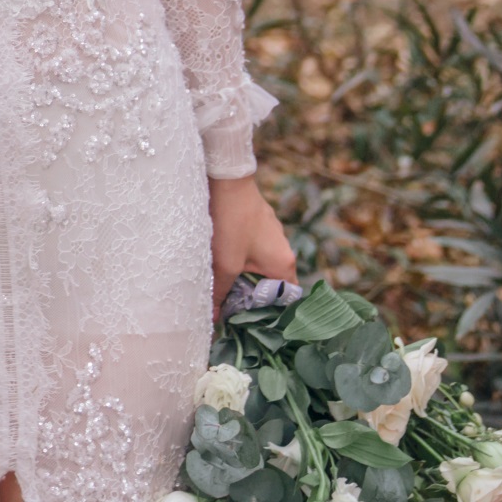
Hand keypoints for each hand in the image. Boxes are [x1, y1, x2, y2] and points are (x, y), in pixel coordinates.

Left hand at [209, 173, 295, 317]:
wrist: (226, 181)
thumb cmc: (230, 224)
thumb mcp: (223, 264)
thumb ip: (220, 293)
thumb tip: (214, 320)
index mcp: (284, 264)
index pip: (288, 299)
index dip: (271, 312)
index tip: (252, 320)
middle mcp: (285, 250)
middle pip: (273, 284)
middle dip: (253, 295)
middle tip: (233, 306)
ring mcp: (273, 235)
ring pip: (262, 266)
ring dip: (245, 276)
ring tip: (225, 284)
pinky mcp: (260, 225)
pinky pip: (255, 250)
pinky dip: (242, 259)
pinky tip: (222, 259)